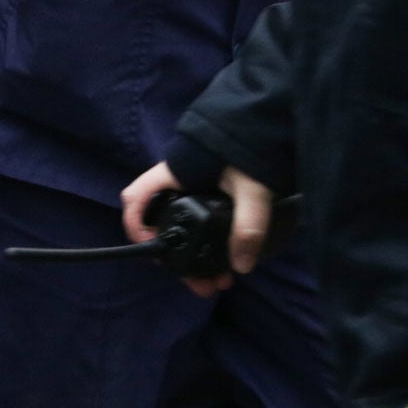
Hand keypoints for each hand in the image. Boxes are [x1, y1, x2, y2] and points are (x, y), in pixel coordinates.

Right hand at [121, 162, 273, 297]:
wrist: (271, 123)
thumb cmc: (253, 148)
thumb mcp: (253, 189)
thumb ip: (249, 226)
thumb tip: (240, 266)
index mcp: (175, 174)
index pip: (137, 197)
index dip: (136, 225)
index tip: (154, 252)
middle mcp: (179, 182)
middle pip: (160, 221)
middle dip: (177, 258)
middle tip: (201, 285)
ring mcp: (195, 187)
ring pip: (181, 225)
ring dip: (193, 255)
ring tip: (218, 282)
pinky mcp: (213, 193)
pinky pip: (198, 222)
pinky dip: (206, 244)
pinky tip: (225, 261)